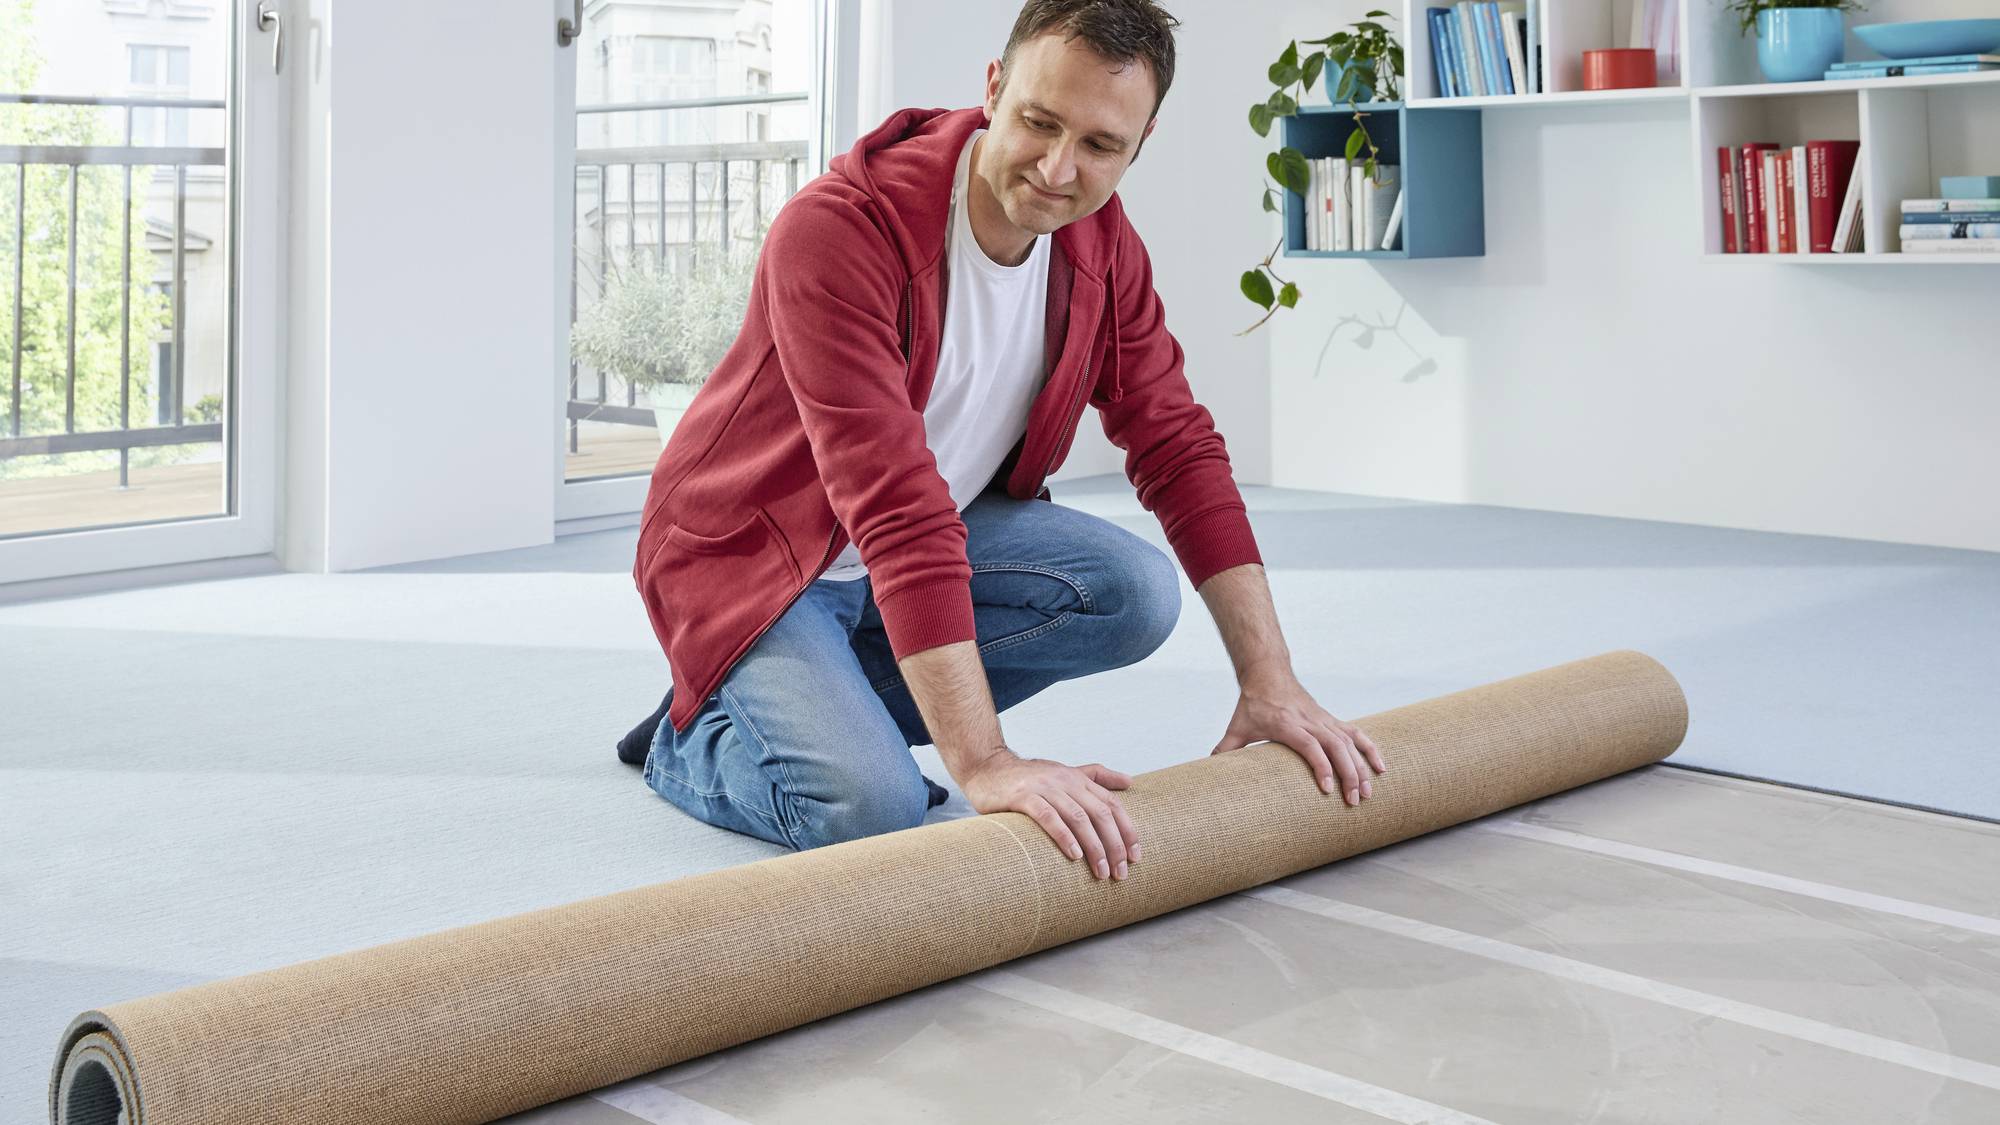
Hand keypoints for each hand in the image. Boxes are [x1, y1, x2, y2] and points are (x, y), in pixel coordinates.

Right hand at [960, 748, 1139, 879]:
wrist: (987, 768)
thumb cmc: (1028, 777)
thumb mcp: (1065, 773)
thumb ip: (1096, 776)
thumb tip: (1129, 782)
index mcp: (1077, 779)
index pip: (1111, 804)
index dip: (1127, 830)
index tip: (1135, 856)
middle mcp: (1065, 781)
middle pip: (1100, 813)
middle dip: (1115, 845)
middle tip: (1121, 872)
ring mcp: (1044, 788)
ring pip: (1078, 818)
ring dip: (1094, 847)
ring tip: (1101, 872)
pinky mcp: (1023, 796)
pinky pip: (1048, 817)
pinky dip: (1064, 836)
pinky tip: (1074, 855)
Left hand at [1211, 673, 1386, 805]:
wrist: (1268, 673)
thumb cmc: (1253, 703)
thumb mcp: (1237, 726)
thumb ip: (1225, 749)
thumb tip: (1209, 770)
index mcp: (1288, 724)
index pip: (1310, 746)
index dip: (1320, 767)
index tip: (1326, 789)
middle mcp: (1311, 721)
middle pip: (1337, 747)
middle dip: (1349, 775)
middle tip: (1354, 801)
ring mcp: (1324, 719)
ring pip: (1350, 742)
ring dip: (1363, 767)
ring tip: (1369, 792)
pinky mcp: (1331, 720)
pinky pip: (1356, 734)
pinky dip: (1371, 749)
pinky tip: (1382, 767)